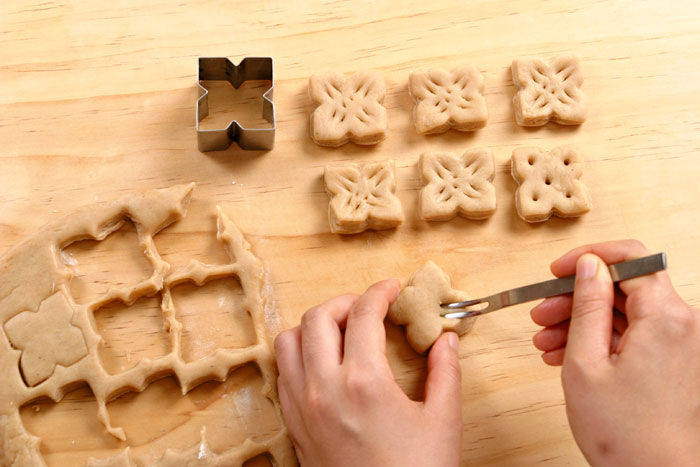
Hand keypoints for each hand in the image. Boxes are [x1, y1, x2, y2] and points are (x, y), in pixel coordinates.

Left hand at [274, 279, 462, 466]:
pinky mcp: (294, 425)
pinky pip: (283, 373)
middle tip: (368, 307)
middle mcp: (324, 388)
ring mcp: (302, 407)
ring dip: (313, 326)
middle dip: (345, 302)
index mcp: (364, 381)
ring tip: (341, 331)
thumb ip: (446, 373)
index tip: (391, 288)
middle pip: (318, 317)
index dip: (379, 292)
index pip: (363, 314)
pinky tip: (323, 362)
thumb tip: (446, 341)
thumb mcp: (442, 422)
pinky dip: (298, 354)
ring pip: (288, 341)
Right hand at [531, 240, 699, 465]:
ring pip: (623, 312)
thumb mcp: (586, 362)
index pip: (631, 257)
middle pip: (623, 286)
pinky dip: (598, 339)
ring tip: (545, 341)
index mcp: (665, 317)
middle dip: (576, 296)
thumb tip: (588, 266)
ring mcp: (678, 343)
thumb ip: (587, 305)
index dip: (589, 258)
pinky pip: (631, 334)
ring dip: (580, 320)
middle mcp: (681, 324)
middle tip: (541, 313)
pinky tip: (565, 354)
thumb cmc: (624, 433)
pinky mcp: (671, 360)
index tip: (558, 271)